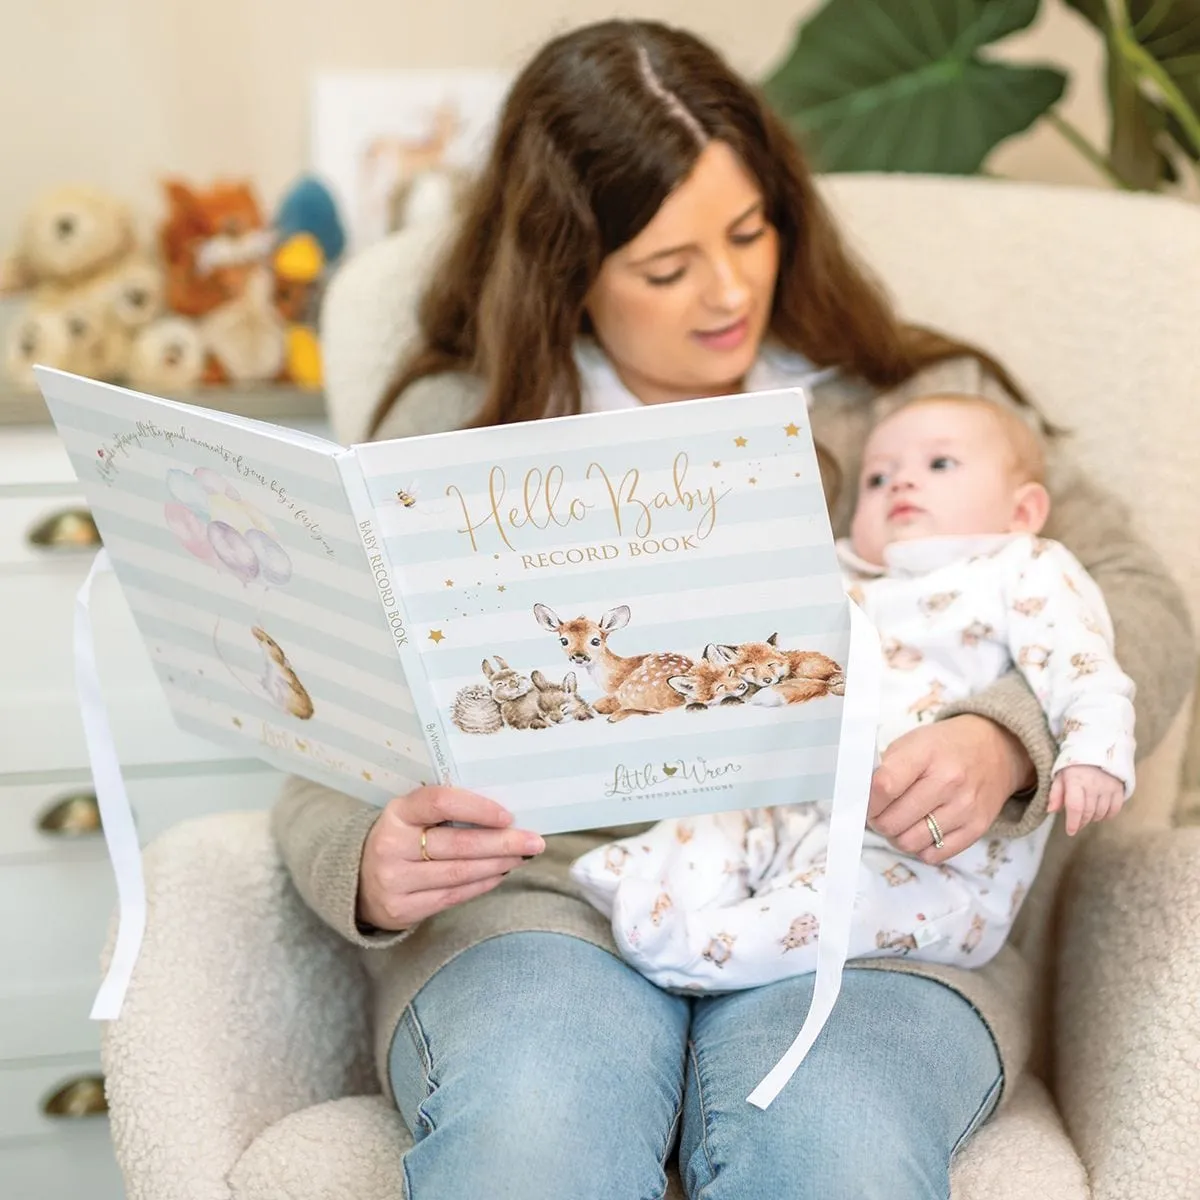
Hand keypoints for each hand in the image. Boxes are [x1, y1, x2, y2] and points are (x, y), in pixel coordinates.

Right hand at [357, 786, 544, 931]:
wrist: (356, 880)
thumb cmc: (400, 839)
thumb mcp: (411, 817)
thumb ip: (445, 812)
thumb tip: (504, 817)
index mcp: (397, 812)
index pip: (440, 802)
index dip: (478, 808)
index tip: (508, 816)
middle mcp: (391, 845)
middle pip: (458, 844)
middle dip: (503, 843)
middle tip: (534, 842)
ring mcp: (394, 880)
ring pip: (459, 873)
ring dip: (498, 865)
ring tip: (521, 858)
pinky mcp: (402, 909)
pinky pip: (452, 896)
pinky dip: (481, 885)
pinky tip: (499, 875)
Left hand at [868, 715, 1034, 865]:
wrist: (996, 749)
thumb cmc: (945, 747)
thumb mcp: (912, 742)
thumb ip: (885, 767)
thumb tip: (861, 798)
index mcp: (926, 753)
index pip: (884, 787)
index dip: (867, 800)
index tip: (866, 800)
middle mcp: (948, 782)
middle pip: (892, 822)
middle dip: (878, 821)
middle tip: (880, 814)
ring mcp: (964, 808)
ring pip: (910, 843)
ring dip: (897, 837)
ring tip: (900, 822)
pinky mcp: (977, 828)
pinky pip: (934, 855)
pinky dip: (920, 847)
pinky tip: (921, 830)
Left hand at [1048, 764, 1124, 835]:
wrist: (1097, 748)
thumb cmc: (1074, 765)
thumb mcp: (1059, 775)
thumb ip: (1055, 793)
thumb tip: (1051, 811)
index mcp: (1075, 781)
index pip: (1075, 807)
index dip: (1072, 822)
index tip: (1070, 831)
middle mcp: (1093, 785)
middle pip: (1088, 812)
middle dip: (1081, 822)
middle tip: (1076, 823)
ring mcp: (1108, 787)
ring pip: (1101, 812)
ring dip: (1093, 818)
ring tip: (1086, 815)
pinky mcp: (1119, 788)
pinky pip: (1115, 809)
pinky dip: (1107, 815)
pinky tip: (1100, 813)